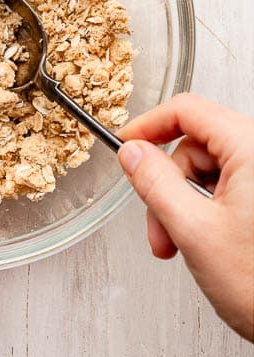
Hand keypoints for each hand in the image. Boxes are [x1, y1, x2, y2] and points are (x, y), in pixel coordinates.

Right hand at [118, 93, 253, 339]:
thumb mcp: (193, 230)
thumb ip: (155, 183)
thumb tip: (134, 154)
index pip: (189, 111)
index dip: (149, 126)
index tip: (126, 146)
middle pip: (196, 147)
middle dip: (168, 187)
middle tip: (160, 228)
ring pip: (210, 172)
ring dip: (185, 207)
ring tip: (182, 246)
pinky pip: (230, 190)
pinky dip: (207, 213)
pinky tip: (205, 244)